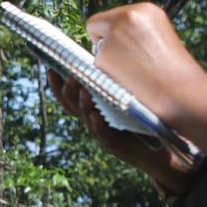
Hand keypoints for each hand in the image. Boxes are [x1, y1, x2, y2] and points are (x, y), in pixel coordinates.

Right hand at [51, 69, 199, 197]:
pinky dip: (97, 124)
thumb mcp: (124, 99)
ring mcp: (102, 134)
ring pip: (86, 119)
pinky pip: (103, 134)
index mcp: (92, 111)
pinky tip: (96, 114)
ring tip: (81, 88)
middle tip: (67, 74)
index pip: (68, 98)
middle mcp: (93, 123)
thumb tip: (107, 55)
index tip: (50, 69)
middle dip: (67, 91)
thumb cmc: (139, 122)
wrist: (156, 151)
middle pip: (71, 107)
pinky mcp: (115, 146)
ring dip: (82, 104)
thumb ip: (113, 83)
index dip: (57, 86)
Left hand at [84, 3, 206, 127]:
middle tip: (125, 63)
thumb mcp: (159, 38)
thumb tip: (108, 38)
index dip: (113, 33)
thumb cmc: (174, 72)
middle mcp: (128, 15)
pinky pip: (94, 67)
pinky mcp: (104, 56)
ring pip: (95, 49)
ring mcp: (114, 35)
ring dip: (107, 62)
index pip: (111, 16)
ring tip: (134, 75)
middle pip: (96, 26)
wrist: (183, 93)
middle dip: (103, 43)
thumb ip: (135, 33)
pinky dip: (106, 76)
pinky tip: (127, 82)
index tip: (125, 48)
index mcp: (145, 9)